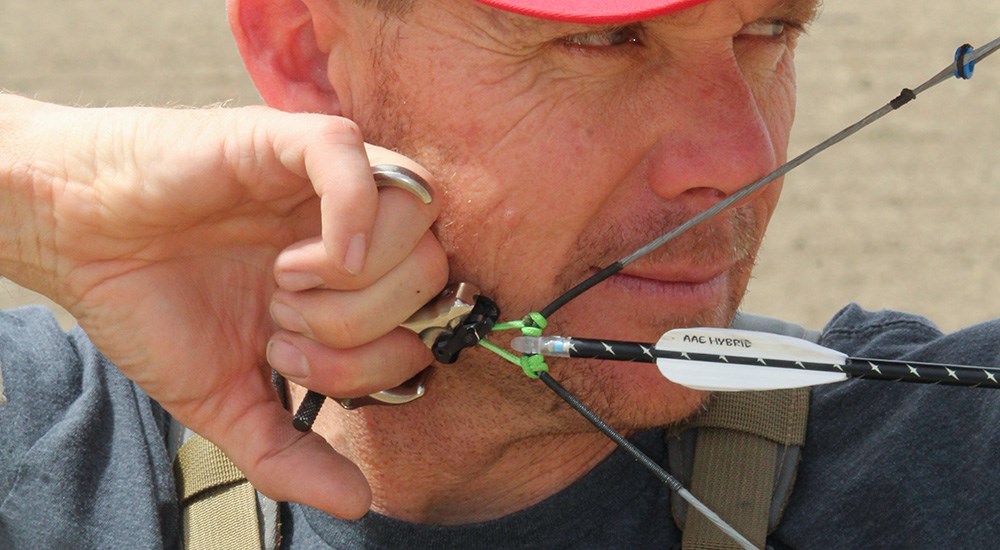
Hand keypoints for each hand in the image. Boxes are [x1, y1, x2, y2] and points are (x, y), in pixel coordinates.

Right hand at [0, 94, 446, 516]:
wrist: (76, 241)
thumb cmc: (154, 308)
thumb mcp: (225, 400)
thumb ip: (290, 454)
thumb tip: (358, 504)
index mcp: (352, 289)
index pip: (429, 326)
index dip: (375, 363)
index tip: (288, 360)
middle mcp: (354, 233)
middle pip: (434, 278)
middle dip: (363, 327)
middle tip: (284, 323)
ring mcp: (326, 185)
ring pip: (418, 223)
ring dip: (355, 281)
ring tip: (283, 282)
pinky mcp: (286, 140)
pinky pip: (359, 159)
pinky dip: (354, 214)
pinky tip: (312, 257)